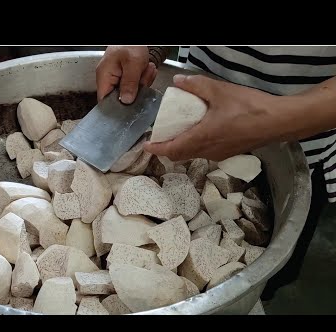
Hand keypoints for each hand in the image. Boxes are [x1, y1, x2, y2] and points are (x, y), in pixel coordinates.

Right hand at [96, 46, 157, 103]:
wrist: (136, 37)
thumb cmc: (130, 45)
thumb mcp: (132, 63)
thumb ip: (129, 83)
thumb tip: (126, 101)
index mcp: (104, 78)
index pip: (104, 102)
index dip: (116, 107)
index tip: (130, 105)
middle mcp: (109, 80)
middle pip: (120, 98)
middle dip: (135, 90)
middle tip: (142, 77)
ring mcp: (118, 79)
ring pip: (131, 92)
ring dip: (142, 82)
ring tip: (145, 69)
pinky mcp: (126, 78)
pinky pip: (136, 85)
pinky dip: (143, 78)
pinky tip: (146, 69)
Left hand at [144, 74, 283, 160]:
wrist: (279, 122)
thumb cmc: (250, 108)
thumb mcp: (220, 91)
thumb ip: (197, 85)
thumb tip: (178, 82)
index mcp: (201, 138)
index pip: (171, 149)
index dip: (156, 149)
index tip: (146, 145)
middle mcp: (207, 151)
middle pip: (180, 155)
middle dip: (167, 149)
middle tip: (160, 138)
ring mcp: (219, 154)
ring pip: (193, 155)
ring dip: (182, 148)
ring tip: (178, 133)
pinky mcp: (229, 152)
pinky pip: (205, 153)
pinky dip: (196, 146)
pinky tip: (200, 133)